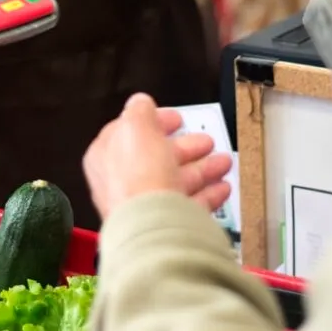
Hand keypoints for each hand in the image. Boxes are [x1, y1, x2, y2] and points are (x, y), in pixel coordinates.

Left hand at [83, 93, 232, 220]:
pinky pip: (190, 206)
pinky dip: (208, 195)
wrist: (153, 227)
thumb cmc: (138, 176)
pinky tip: (223, 187)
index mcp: (107, 157)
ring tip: (224, 162)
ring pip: (177, 182)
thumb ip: (139, 111)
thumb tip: (141, 103)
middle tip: (206, 141)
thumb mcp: (136, 127)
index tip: (177, 118)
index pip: (130, 133)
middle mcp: (123, 183)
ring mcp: (146, 206)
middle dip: (186, 148)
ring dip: (203, 169)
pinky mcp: (167, 224)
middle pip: (158, 159)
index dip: (155, 122)